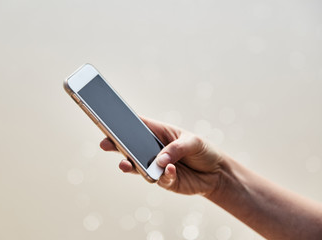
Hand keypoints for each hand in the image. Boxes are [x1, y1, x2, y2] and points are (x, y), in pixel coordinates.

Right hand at [100, 117, 223, 196]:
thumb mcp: (193, 142)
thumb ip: (177, 149)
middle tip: (105, 144)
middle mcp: (153, 150)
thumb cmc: (202, 150)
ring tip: (126, 164)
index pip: (137, 126)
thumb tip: (160, 161)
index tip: (108, 122)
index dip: (122, 124)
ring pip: (138, 166)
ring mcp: (156, 166)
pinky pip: (159, 179)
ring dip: (131, 165)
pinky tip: (170, 170)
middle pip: (130, 146)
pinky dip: (164, 175)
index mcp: (158, 133)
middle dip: (116, 145)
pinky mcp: (164, 181)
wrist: (216, 173)